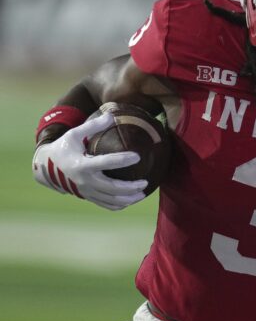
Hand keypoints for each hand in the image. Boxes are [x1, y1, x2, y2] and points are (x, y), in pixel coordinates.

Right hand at [32, 112, 147, 210]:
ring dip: (128, 199)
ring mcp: (86, 191)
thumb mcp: (74, 134)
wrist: (45, 167)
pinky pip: (105, 205)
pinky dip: (119, 205)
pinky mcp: (87, 197)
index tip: (138, 156)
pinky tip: (131, 200)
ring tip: (142, 193)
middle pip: (111, 188)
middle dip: (130, 187)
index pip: (105, 163)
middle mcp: (84, 181)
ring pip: (110, 200)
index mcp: (81, 164)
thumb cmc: (64, 147)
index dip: (122, 160)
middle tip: (145, 182)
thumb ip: (93, 125)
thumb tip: (112, 115)